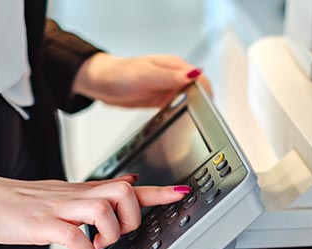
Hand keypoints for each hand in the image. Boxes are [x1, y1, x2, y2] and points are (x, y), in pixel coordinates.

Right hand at [0, 175, 191, 248]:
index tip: (183, 193)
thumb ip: (96, 195)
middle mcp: (76, 196)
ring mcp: (59, 208)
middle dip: (132, 216)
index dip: (159, 192)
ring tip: (99, 246)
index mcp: (84, 192)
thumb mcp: (66, 195)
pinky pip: (72, 235)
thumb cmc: (23, 204)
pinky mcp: (42, 224)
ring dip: (110, 233)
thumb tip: (128, 186)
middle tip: (120, 234)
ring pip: (103, 208)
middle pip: (123, 191)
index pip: (128, 186)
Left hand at [72, 52, 211, 107]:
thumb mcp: (147, 75)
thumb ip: (170, 77)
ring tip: (192, 120)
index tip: (208, 107)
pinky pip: (178, 106)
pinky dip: (181, 112)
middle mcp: (174, 75)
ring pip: (190, 99)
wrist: (102, 83)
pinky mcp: (163, 98)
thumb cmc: (120, 74)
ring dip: (192, 108)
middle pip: (198, 90)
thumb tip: (194, 75)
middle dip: (202, 102)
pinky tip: (178, 118)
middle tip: (202, 118)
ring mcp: (169, 87)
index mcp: (174, 66)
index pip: (200, 78)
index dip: (207, 92)